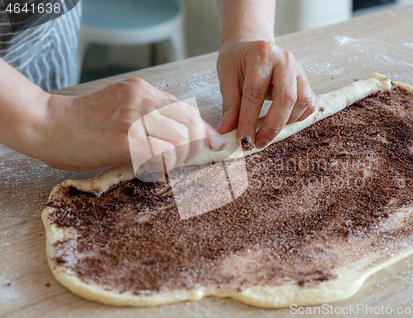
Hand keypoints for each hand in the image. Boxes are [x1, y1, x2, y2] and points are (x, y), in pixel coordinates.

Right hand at [33, 78, 222, 170]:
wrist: (49, 126)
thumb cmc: (85, 125)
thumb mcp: (122, 111)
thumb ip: (151, 118)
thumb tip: (184, 138)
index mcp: (142, 90)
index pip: (187, 109)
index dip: (204, 130)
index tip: (213, 145)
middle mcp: (141, 98)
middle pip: (190, 123)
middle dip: (196, 146)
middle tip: (186, 161)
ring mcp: (134, 116)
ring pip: (181, 138)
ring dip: (181, 158)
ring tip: (167, 166)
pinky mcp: (126, 137)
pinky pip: (163, 152)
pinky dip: (166, 165)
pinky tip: (154, 169)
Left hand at [217, 38, 315, 148]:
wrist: (250, 44)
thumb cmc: (237, 61)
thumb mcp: (227, 79)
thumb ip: (230, 107)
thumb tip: (225, 133)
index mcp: (261, 55)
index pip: (255, 94)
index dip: (249, 121)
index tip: (243, 140)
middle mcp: (284, 60)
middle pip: (286, 98)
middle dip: (272, 126)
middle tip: (258, 143)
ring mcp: (298, 69)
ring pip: (301, 102)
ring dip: (285, 122)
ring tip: (267, 130)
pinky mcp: (305, 80)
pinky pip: (309, 104)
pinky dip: (297, 117)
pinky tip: (281, 120)